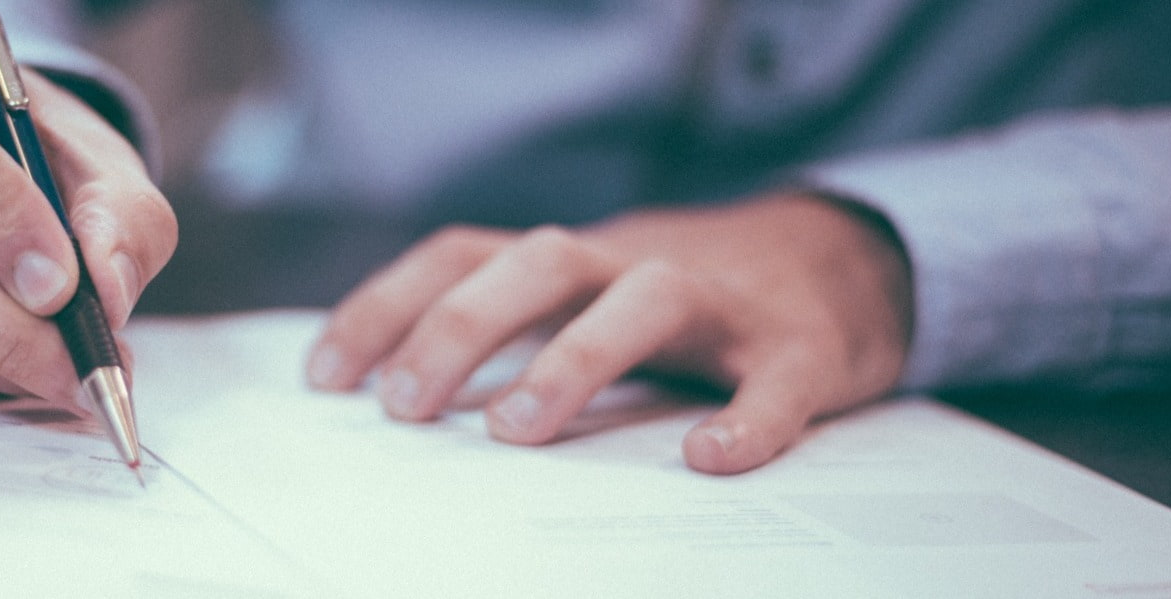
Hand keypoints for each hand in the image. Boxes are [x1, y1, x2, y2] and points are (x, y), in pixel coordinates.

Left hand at [306, 192, 911, 473]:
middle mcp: (635, 263)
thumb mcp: (587, 299)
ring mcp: (722, 302)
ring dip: (574, 357)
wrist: (843, 261)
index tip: (326, 377)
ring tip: (516, 430)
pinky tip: (711, 459)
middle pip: (539, 261)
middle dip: (462, 326)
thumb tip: (398, 404)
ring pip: (646, 298)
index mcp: (574, 260)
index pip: (463, 255)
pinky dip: (748, 418)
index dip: (388, 306)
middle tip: (405, 407)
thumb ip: (513, 333)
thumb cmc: (685, 301)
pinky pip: (776, 379)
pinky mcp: (802, 347)